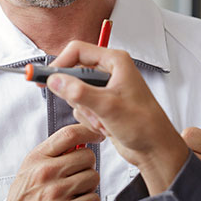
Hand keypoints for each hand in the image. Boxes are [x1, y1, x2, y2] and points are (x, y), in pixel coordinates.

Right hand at [5, 123, 103, 200]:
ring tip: (73, 192)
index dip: (89, 131)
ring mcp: (56, 192)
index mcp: (38, 158)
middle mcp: (46, 172)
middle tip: (77, 175)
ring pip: (93, 177)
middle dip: (87, 165)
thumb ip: (53, 152)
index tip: (97, 135)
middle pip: (88, 155)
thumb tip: (81, 139)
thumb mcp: (31, 167)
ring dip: (88, 186)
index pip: (69, 134)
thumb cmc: (25, 197)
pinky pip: (93, 199)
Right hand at [47, 41, 188, 195]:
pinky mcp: (102, 104)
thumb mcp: (108, 107)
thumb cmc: (144, 125)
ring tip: (103, 120)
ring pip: (75, 92)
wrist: (155, 150)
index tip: (45, 79)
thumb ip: (79, 92)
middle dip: (76, 95)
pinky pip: (81, 106)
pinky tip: (104, 127)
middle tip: (85, 107)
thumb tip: (55, 80)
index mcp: (115, 61)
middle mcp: (110, 71)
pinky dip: (88, 119)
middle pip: (73, 72)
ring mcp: (105, 88)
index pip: (77, 51)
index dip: (59, 63)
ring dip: (84, 110)